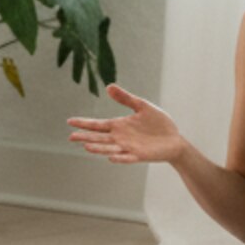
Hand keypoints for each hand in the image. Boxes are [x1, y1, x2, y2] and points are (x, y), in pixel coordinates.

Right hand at [66, 85, 184, 165]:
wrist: (174, 139)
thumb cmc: (159, 123)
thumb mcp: (142, 106)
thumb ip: (125, 98)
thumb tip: (108, 86)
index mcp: (119, 125)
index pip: (98, 125)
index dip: (85, 123)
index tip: (70, 121)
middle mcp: (120, 138)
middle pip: (99, 138)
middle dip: (86, 137)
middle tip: (71, 136)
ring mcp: (129, 148)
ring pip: (109, 148)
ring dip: (98, 148)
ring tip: (86, 146)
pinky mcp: (139, 155)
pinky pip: (127, 157)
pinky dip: (119, 157)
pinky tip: (110, 157)